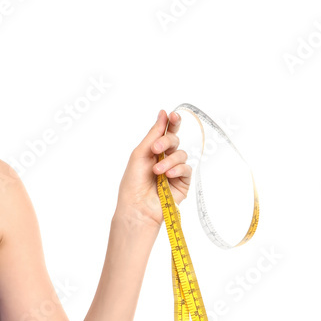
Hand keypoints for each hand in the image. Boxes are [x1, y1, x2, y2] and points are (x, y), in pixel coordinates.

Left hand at [115, 109, 191, 227]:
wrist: (137, 207)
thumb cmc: (133, 183)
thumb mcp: (140, 154)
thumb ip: (153, 134)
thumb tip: (163, 113)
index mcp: (153, 152)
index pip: (166, 133)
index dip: (171, 123)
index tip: (172, 115)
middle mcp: (165, 159)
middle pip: (174, 140)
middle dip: (166, 142)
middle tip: (155, 149)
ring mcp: (175, 171)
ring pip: (181, 154)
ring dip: (169, 161)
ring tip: (157, 171)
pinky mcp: (182, 182)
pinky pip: (186, 169)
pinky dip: (177, 169)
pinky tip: (167, 176)